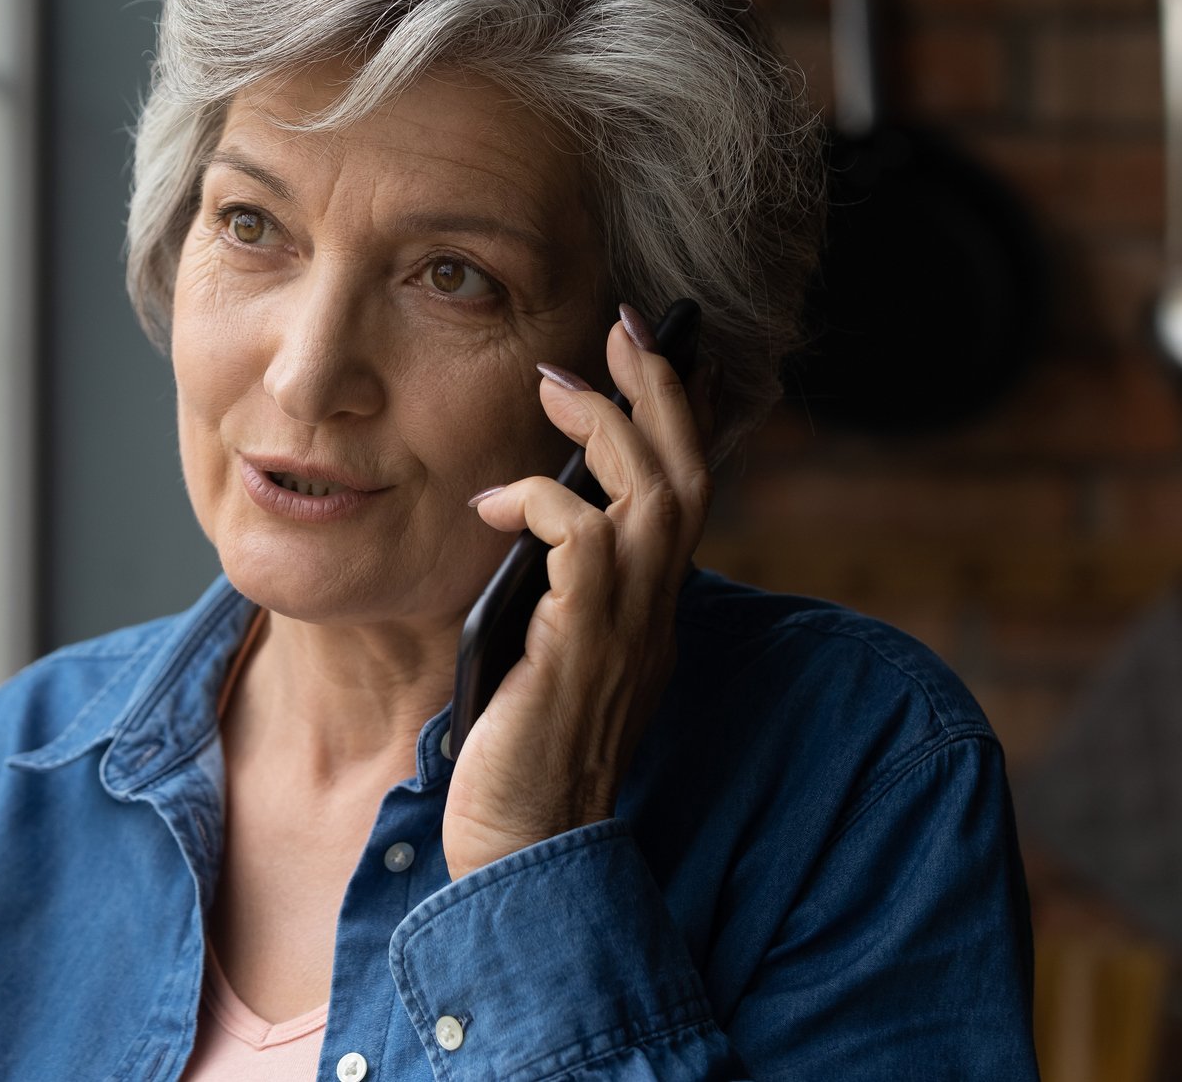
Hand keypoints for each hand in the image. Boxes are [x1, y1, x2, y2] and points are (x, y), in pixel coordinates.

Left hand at [442, 306, 716, 880]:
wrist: (524, 851)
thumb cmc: (519, 760)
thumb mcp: (546, 656)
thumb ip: (555, 597)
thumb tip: (526, 529)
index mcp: (650, 614)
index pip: (683, 496)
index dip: (675, 421)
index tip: (646, 357)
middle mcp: (655, 616)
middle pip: (686, 475)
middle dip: (658, 391)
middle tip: (621, 329)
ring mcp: (626, 632)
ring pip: (651, 494)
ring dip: (606, 427)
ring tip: (557, 387)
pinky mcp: (581, 648)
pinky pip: (585, 543)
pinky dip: (544, 504)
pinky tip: (495, 506)